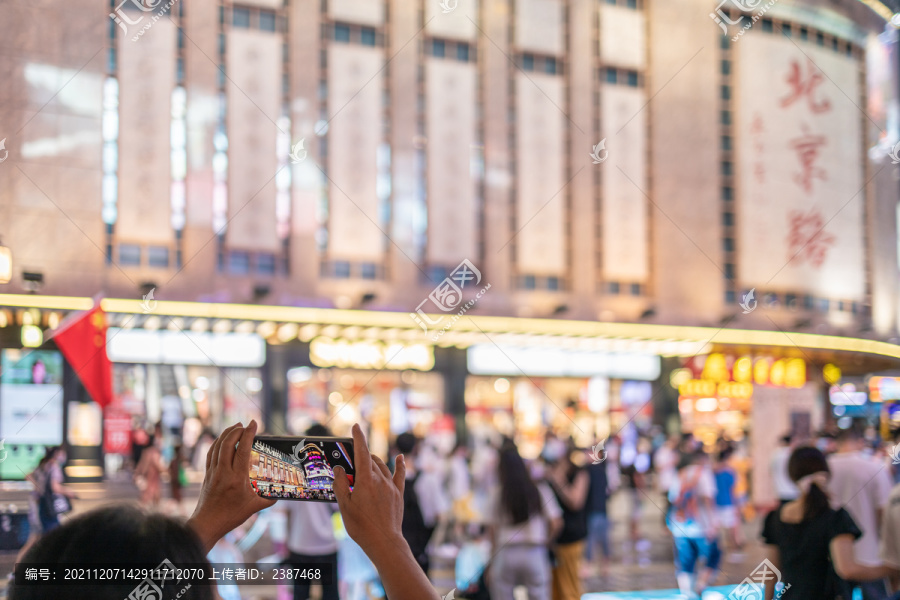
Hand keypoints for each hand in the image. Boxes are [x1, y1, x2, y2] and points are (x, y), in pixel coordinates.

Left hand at [188, 420, 274, 552]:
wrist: (208, 524)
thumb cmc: (231, 516)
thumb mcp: (254, 507)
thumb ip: (269, 499)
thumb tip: (281, 493)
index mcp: (237, 478)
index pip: (243, 450)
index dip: (248, 434)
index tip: (254, 423)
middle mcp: (224, 472)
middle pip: (228, 443)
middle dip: (236, 430)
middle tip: (245, 424)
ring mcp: (213, 472)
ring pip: (217, 446)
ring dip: (226, 433)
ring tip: (235, 427)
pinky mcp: (206, 474)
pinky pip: (211, 453)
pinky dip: (217, 443)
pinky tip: (222, 440)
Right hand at [333, 424, 406, 556]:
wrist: (384, 541)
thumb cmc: (362, 526)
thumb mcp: (344, 505)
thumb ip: (341, 485)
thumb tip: (339, 469)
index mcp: (366, 480)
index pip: (362, 452)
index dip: (359, 438)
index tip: (356, 426)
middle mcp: (381, 479)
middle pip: (370, 460)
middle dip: (361, 455)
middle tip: (351, 459)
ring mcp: (391, 486)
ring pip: (382, 467)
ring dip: (373, 461)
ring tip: (364, 463)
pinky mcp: (398, 494)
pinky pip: (400, 474)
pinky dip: (399, 464)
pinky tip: (400, 457)